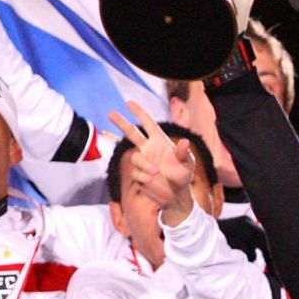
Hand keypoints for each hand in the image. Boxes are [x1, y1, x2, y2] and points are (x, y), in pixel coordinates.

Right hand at [110, 99, 196, 224]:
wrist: (176, 196)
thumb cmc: (184, 176)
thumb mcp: (188, 164)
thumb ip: (184, 153)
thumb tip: (184, 142)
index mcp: (160, 142)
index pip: (148, 124)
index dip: (140, 113)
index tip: (129, 103)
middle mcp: (149, 149)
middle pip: (132, 133)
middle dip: (121, 123)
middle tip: (110, 113)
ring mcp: (143, 162)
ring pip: (135, 158)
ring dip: (144, 165)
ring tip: (155, 173)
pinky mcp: (139, 174)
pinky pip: (136, 172)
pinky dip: (142, 176)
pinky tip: (151, 180)